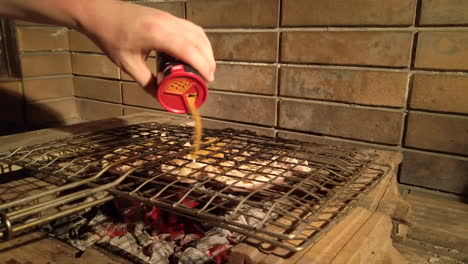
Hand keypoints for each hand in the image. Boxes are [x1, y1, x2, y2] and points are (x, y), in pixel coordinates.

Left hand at [79, 1, 215, 88]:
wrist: (100, 13)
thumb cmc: (111, 37)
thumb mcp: (128, 65)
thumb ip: (147, 83)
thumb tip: (161, 97)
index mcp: (157, 35)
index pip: (189, 50)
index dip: (202, 65)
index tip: (207, 80)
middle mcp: (167, 23)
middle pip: (198, 41)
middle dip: (208, 61)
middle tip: (208, 78)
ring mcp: (169, 17)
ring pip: (198, 33)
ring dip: (206, 50)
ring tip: (206, 68)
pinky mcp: (168, 16)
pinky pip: (191, 28)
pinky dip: (199, 41)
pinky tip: (197, 53)